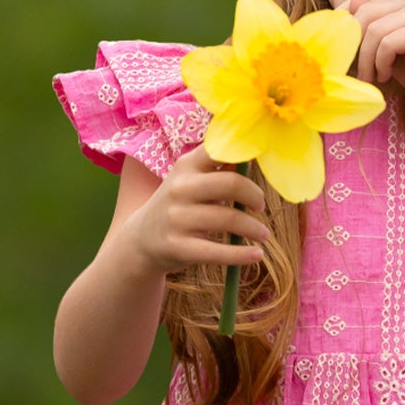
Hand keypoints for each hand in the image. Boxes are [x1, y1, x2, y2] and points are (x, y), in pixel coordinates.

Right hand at [121, 144, 270, 275]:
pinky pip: (218, 252)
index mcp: (186, 166)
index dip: (245, 155)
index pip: (218, 150)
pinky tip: (257, 255)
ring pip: (229, 219)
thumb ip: (219, 169)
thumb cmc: (179, 205)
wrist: (141, 239)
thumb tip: (255, 157)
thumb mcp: (190, 180)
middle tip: (261, 205)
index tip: (260, 167)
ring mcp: (177, 218)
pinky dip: (242, 254)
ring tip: (263, 234)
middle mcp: (180, 189)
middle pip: (231, 183)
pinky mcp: (179, 247)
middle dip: (254, 195)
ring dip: (254, 228)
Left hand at [347, 0, 404, 120]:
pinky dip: (381, 63)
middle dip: (354, 45)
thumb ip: (370, 32)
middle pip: (364, 12)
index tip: (336, 45)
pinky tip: (386, 76)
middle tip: (354, 70)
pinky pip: (387, 43)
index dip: (342, 20)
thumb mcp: (388, 50)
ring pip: (374, 30)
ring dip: (366, 59)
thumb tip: (342, 16)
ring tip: (372, 77)